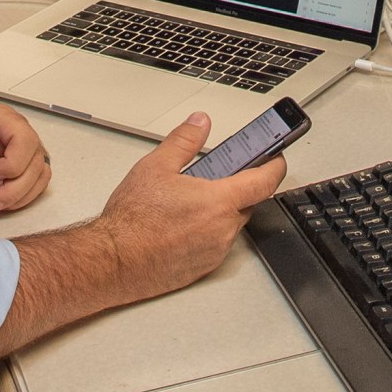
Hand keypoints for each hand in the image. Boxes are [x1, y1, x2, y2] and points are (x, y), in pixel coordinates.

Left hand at [0, 100, 52, 214]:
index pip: (25, 141)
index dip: (13, 165)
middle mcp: (13, 131)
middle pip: (35, 161)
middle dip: (15, 188)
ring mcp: (16, 147)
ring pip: (38, 174)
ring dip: (21, 195)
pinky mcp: (13, 163)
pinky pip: (31, 181)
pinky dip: (20, 196)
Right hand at [96, 113, 285, 302]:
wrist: (115, 260)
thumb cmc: (133, 219)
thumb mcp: (156, 166)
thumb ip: (184, 141)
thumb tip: (199, 123)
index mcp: (218, 201)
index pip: (264, 181)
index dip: (274, 166)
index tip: (276, 158)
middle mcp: (222, 229)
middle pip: (247, 203)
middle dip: (237, 188)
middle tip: (216, 176)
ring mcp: (215, 252)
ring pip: (230, 225)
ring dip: (220, 211)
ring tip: (190, 201)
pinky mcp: (204, 268)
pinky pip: (217, 244)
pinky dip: (208, 231)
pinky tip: (183, 224)